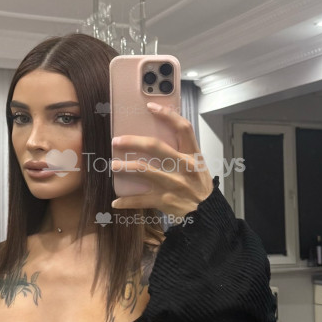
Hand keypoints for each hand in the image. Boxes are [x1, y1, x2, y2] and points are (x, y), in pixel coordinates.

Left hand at [111, 102, 213, 220]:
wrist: (208, 214)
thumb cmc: (199, 187)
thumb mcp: (197, 165)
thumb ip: (181, 152)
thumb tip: (154, 140)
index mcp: (192, 155)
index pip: (183, 128)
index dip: (167, 115)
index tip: (150, 107)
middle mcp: (183, 167)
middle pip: (155, 146)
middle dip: (133, 141)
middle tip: (117, 140)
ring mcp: (173, 184)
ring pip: (143, 170)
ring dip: (124, 166)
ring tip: (112, 164)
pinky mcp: (165, 200)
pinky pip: (141, 200)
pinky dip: (126, 201)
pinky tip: (116, 201)